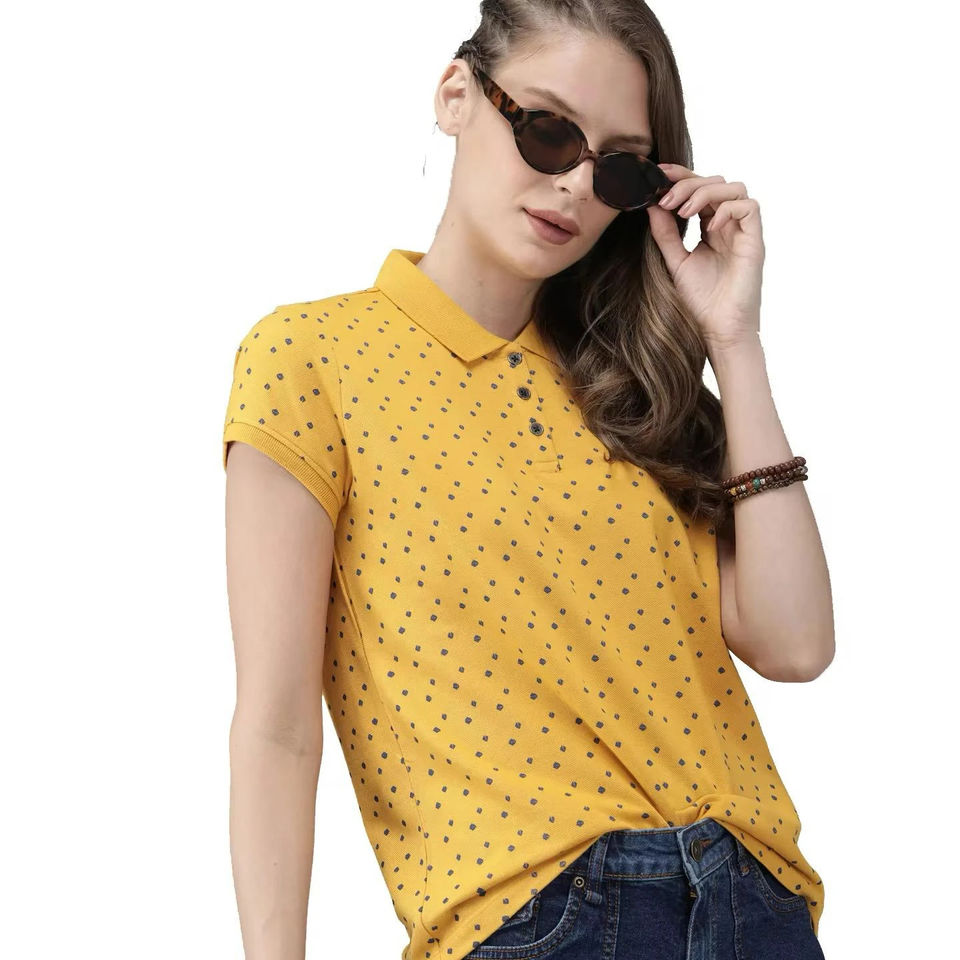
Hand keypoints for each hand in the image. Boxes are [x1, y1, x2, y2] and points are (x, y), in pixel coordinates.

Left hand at [645, 162, 764, 349]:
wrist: (717, 328)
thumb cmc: (700, 300)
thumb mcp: (675, 261)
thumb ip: (665, 234)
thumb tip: (651, 204)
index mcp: (711, 227)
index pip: (700, 190)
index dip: (682, 177)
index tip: (658, 174)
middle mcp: (729, 225)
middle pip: (716, 182)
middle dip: (688, 184)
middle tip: (665, 199)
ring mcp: (743, 232)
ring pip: (734, 188)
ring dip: (705, 193)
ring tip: (683, 212)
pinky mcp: (754, 241)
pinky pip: (749, 207)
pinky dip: (727, 209)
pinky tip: (708, 228)